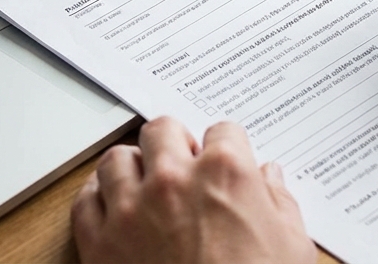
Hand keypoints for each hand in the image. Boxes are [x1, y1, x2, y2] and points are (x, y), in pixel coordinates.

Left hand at [70, 117, 315, 263]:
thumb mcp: (292, 247)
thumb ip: (279, 202)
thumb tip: (270, 177)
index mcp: (225, 174)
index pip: (223, 131)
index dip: (227, 147)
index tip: (225, 160)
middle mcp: (173, 181)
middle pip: (161, 130)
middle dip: (173, 143)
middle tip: (182, 164)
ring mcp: (130, 210)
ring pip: (117, 159)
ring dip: (132, 168)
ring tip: (144, 186)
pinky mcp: (100, 244)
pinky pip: (85, 202)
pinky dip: (97, 200)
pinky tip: (111, 208)